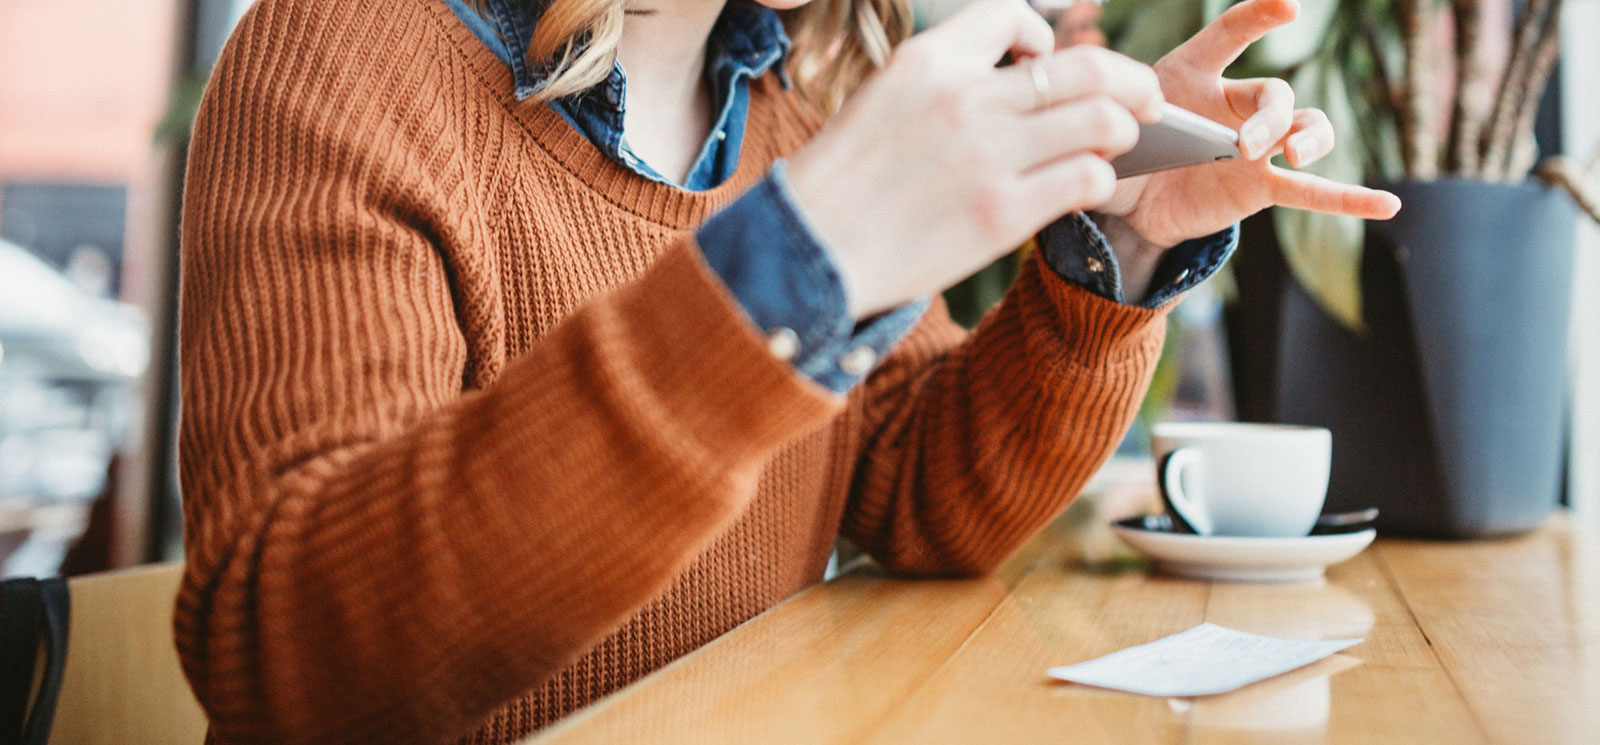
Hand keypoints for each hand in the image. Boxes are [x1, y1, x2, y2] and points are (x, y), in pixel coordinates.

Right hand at [786, 0, 1162, 318]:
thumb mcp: (880, 101)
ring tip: (1116, 145)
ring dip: (1121, 129)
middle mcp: (963, 97)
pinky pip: (1086, 177)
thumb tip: (1018, 78)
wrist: (808, 252)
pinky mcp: (1001, 213)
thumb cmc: (843, 184)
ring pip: (1101, 118)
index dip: (1042, 36)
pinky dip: (1100, 178)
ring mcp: (987, 155)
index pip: (1014, 16)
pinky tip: (1087, 187)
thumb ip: (946, 81)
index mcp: (927, 61)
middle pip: (1084, 66)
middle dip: (1128, 80)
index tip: (1043, 62)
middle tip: (1144, 99)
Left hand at [1099, 0, 1401, 250]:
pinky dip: (1350, 199)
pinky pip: (1312, 192)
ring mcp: (1256, 146)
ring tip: (1294, 155)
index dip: (1258, 17)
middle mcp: (1235, 104)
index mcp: (1193, 74)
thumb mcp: (1107, 129)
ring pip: (1305, 130)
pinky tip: (1389, 206)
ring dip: (1308, 139)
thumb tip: (1103, 136)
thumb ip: (1113, 124)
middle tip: (1245, 145)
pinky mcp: (1262, 186)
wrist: (1128, 201)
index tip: (1287, 8)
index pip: (1229, 34)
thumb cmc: (1121, 148)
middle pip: (1274, 96)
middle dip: (1269, 119)